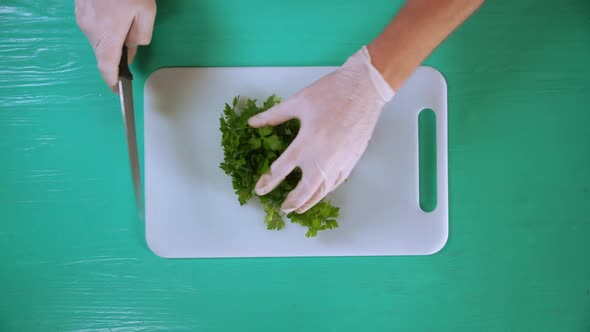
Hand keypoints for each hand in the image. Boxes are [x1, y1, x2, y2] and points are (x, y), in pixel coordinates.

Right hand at [75, 0, 155, 91]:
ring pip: (98, 38)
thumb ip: (140, 36)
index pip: (107, 68)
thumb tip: (133, 49)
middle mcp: (90, 30)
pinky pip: (93, 25)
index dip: (112, 82)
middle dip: (117, 53)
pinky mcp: (79, 9)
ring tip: (126, 17)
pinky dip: (105, 26)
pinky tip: (115, 12)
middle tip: (132, 40)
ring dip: (112, 36)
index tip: (117, 90)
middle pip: (103, 53)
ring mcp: (81, 19)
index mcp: (107, 36)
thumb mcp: (146, 12)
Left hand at [248, 46, 394, 213]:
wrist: (363, 88)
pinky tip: (320, 193)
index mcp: (304, 144)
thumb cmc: (330, 92)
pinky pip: (336, 183)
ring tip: (300, 209)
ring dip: (309, 202)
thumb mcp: (297, 101)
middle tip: (282, 208)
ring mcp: (339, 162)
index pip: (280, 171)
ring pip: (322, 191)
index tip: (261, 189)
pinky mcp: (352, 160)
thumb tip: (252, 123)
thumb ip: (273, 116)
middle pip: (303, 190)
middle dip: (291, 202)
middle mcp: (321, 158)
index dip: (268, 182)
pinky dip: (326, 191)